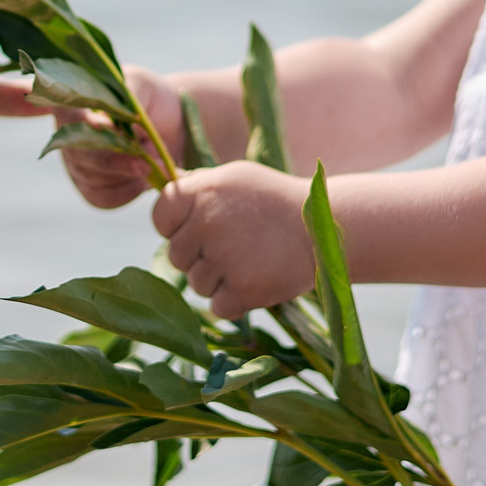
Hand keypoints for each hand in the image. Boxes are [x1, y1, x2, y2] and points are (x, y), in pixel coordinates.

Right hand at [61, 67, 186, 208]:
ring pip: (89, 177)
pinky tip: (142, 182)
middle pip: (77, 152)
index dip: (55, 116)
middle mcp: (66, 131)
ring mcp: (75, 161)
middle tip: (146, 162)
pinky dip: (125, 193)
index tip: (97, 126)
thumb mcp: (140, 86)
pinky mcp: (90, 185)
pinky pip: (99, 197)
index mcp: (73, 99)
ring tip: (154, 163)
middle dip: (113, 160)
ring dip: (125, 174)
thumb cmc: (149, 98)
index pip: (60, 110)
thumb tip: (118, 116)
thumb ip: (127, 94)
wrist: (172, 125)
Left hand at [153, 162, 316, 320]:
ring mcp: (225, 257)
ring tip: (250, 261)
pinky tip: (256, 280)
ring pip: (197, 284)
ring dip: (219, 280)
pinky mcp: (244, 289)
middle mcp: (208, 222)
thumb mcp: (235, 178)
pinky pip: (218, 307)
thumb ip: (197, 187)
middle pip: (176, 255)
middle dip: (199, 257)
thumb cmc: (274, 200)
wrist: (325, 227)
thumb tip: (163, 194)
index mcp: (201, 190)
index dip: (174, 227)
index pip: (160, 216)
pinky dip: (235, 301)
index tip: (197, 229)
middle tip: (234, 247)